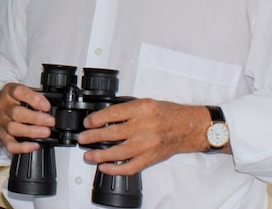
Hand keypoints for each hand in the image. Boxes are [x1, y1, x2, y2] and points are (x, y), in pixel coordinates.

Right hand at [0, 82, 53, 153]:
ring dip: (32, 132)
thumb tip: (53, 106)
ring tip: (46, 132)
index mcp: (9, 92)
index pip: (18, 92)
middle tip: (50, 121)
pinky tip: (35, 145)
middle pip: (16, 113)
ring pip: (13, 128)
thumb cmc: (15, 99)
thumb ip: (37, 96)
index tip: (46, 106)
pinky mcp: (3, 135)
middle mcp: (4, 107)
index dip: (33, 99)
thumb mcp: (25, 90)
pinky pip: (10, 144)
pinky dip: (23, 147)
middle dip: (36, 118)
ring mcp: (2, 122)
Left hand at [78, 99, 210, 174]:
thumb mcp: (145, 103)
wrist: (189, 127)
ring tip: (88, 155)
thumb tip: (103, 118)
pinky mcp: (151, 158)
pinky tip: (105, 167)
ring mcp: (148, 144)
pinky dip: (116, 169)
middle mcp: (145, 126)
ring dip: (100, 155)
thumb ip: (126, 110)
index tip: (87, 123)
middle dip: (93, 137)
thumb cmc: (167, 114)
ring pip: (119, 152)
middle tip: (82, 139)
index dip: (96, 119)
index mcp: (142, 109)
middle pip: (112, 133)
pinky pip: (131, 166)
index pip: (113, 114)